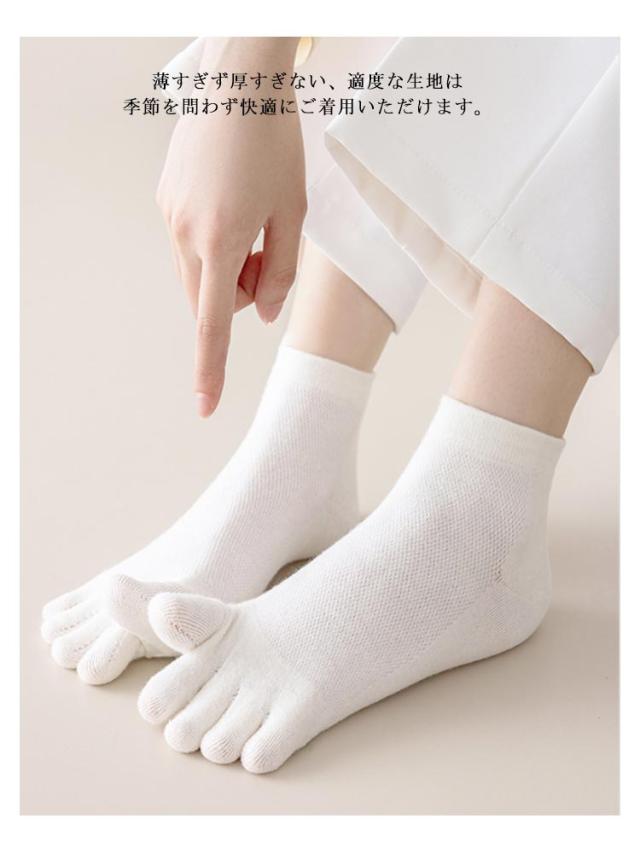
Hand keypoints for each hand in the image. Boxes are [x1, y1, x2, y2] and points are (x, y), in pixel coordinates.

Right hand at [156, 38, 306, 416]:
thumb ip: (282, 272)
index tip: (205, 407)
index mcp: (222, 240)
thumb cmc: (276, 143)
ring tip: (255, 222)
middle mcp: (185, 233)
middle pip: (209, 299)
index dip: (211, 369)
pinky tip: (234, 204)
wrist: (238, 80)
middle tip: (269, 256)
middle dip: (238, 296)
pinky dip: (214, 245)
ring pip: (198, 273)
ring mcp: (169, 214)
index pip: (215, 324)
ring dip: (227, 270)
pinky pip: (189, 243)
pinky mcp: (165, 198)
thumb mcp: (294, 212)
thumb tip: (264, 315)